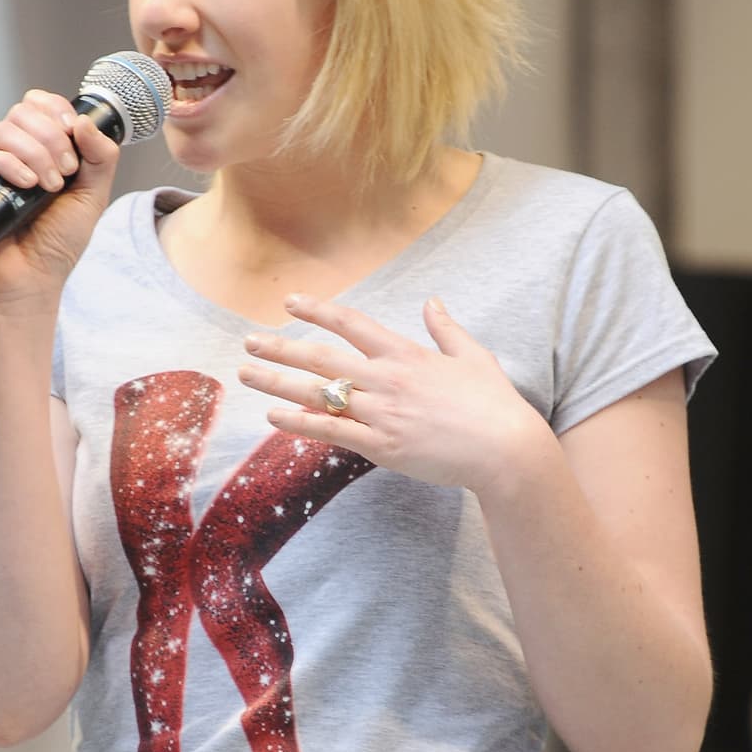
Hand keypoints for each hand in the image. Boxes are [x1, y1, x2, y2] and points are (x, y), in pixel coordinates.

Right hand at [0, 89, 121, 307]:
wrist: (31, 283)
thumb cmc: (57, 245)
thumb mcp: (92, 196)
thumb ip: (101, 157)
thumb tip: (85, 120)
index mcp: (36, 150)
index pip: (38, 106)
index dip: (56, 110)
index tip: (74, 133)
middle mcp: (8, 154)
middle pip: (22, 112)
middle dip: (52, 137)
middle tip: (67, 172)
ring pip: (4, 130)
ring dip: (36, 153)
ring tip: (50, 187)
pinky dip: (10, 164)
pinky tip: (28, 186)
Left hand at [238, 292, 550, 495]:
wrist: (505, 449)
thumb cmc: (494, 404)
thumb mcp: (473, 356)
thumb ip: (446, 329)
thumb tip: (432, 302)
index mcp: (406, 354)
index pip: (351, 323)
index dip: (317, 310)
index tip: (289, 303)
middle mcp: (387, 379)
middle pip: (322, 357)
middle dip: (281, 348)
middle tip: (249, 342)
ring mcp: (382, 413)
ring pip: (319, 393)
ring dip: (278, 382)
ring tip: (246, 375)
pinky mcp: (382, 446)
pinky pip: (332, 431)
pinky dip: (300, 423)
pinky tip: (273, 417)